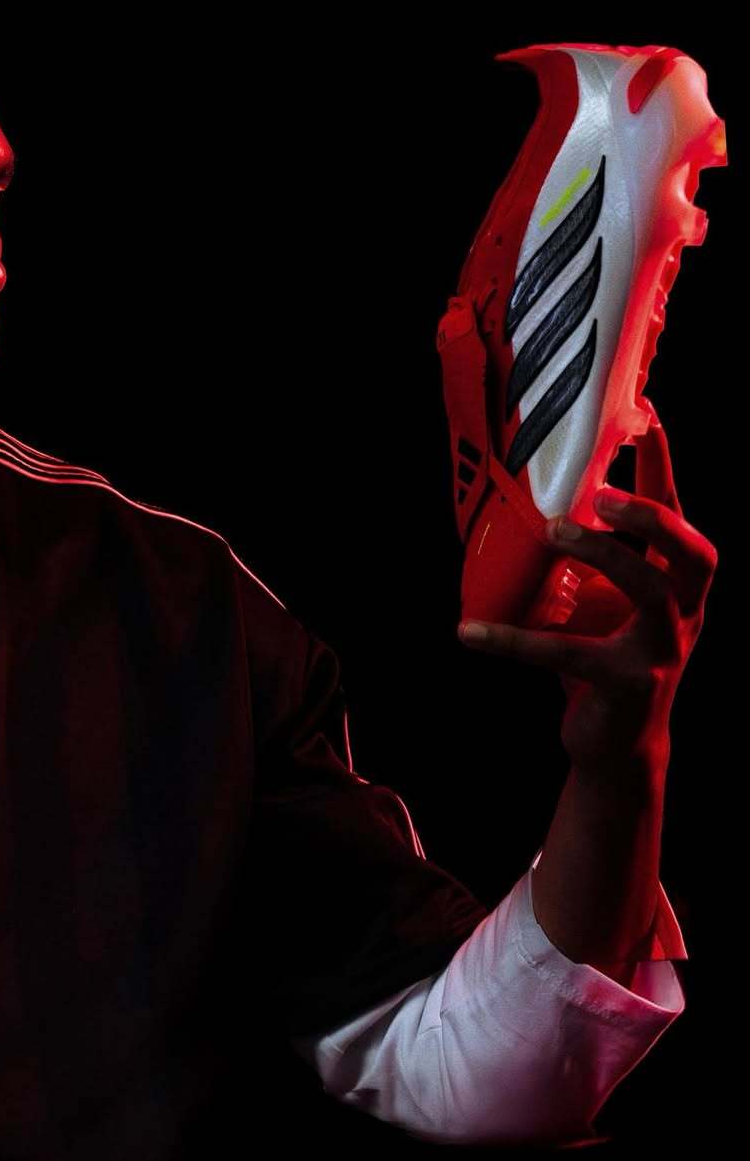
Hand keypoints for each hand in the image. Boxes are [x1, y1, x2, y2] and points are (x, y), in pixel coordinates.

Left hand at [457, 400, 717, 778]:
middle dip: (655, 514)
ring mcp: (663, 649)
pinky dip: (513, 641)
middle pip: (693, 550)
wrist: (615, 746)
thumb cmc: (604, 658)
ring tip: (556, 530)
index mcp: (676, 584)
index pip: (675, 515)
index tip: (644, 414)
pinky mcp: (627, 684)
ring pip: (651, 590)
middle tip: (604, 493)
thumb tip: (523, 499)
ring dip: (604, 553)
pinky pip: (567, 653)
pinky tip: (468, 631)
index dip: (663, 466)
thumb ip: (579, 559)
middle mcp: (684, 611)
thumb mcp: (596, 602)